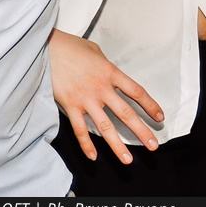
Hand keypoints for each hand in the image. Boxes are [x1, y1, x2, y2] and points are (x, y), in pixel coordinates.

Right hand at [49, 29, 163, 163]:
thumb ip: (105, 66)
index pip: (136, 92)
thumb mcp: (94, 51)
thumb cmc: (70, 46)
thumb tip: (111, 77)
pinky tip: (93, 157)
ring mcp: (85, 99)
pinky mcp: (70, 105)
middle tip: (153, 146)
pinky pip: (80, 129)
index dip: (150, 105)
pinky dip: (86, 144)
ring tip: (127, 160)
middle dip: (141, 131)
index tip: (159, 118)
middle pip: (126, 113)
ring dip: (117, 145)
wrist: (45, 47)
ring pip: (105, 127)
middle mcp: (101, 88)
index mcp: (110, 72)